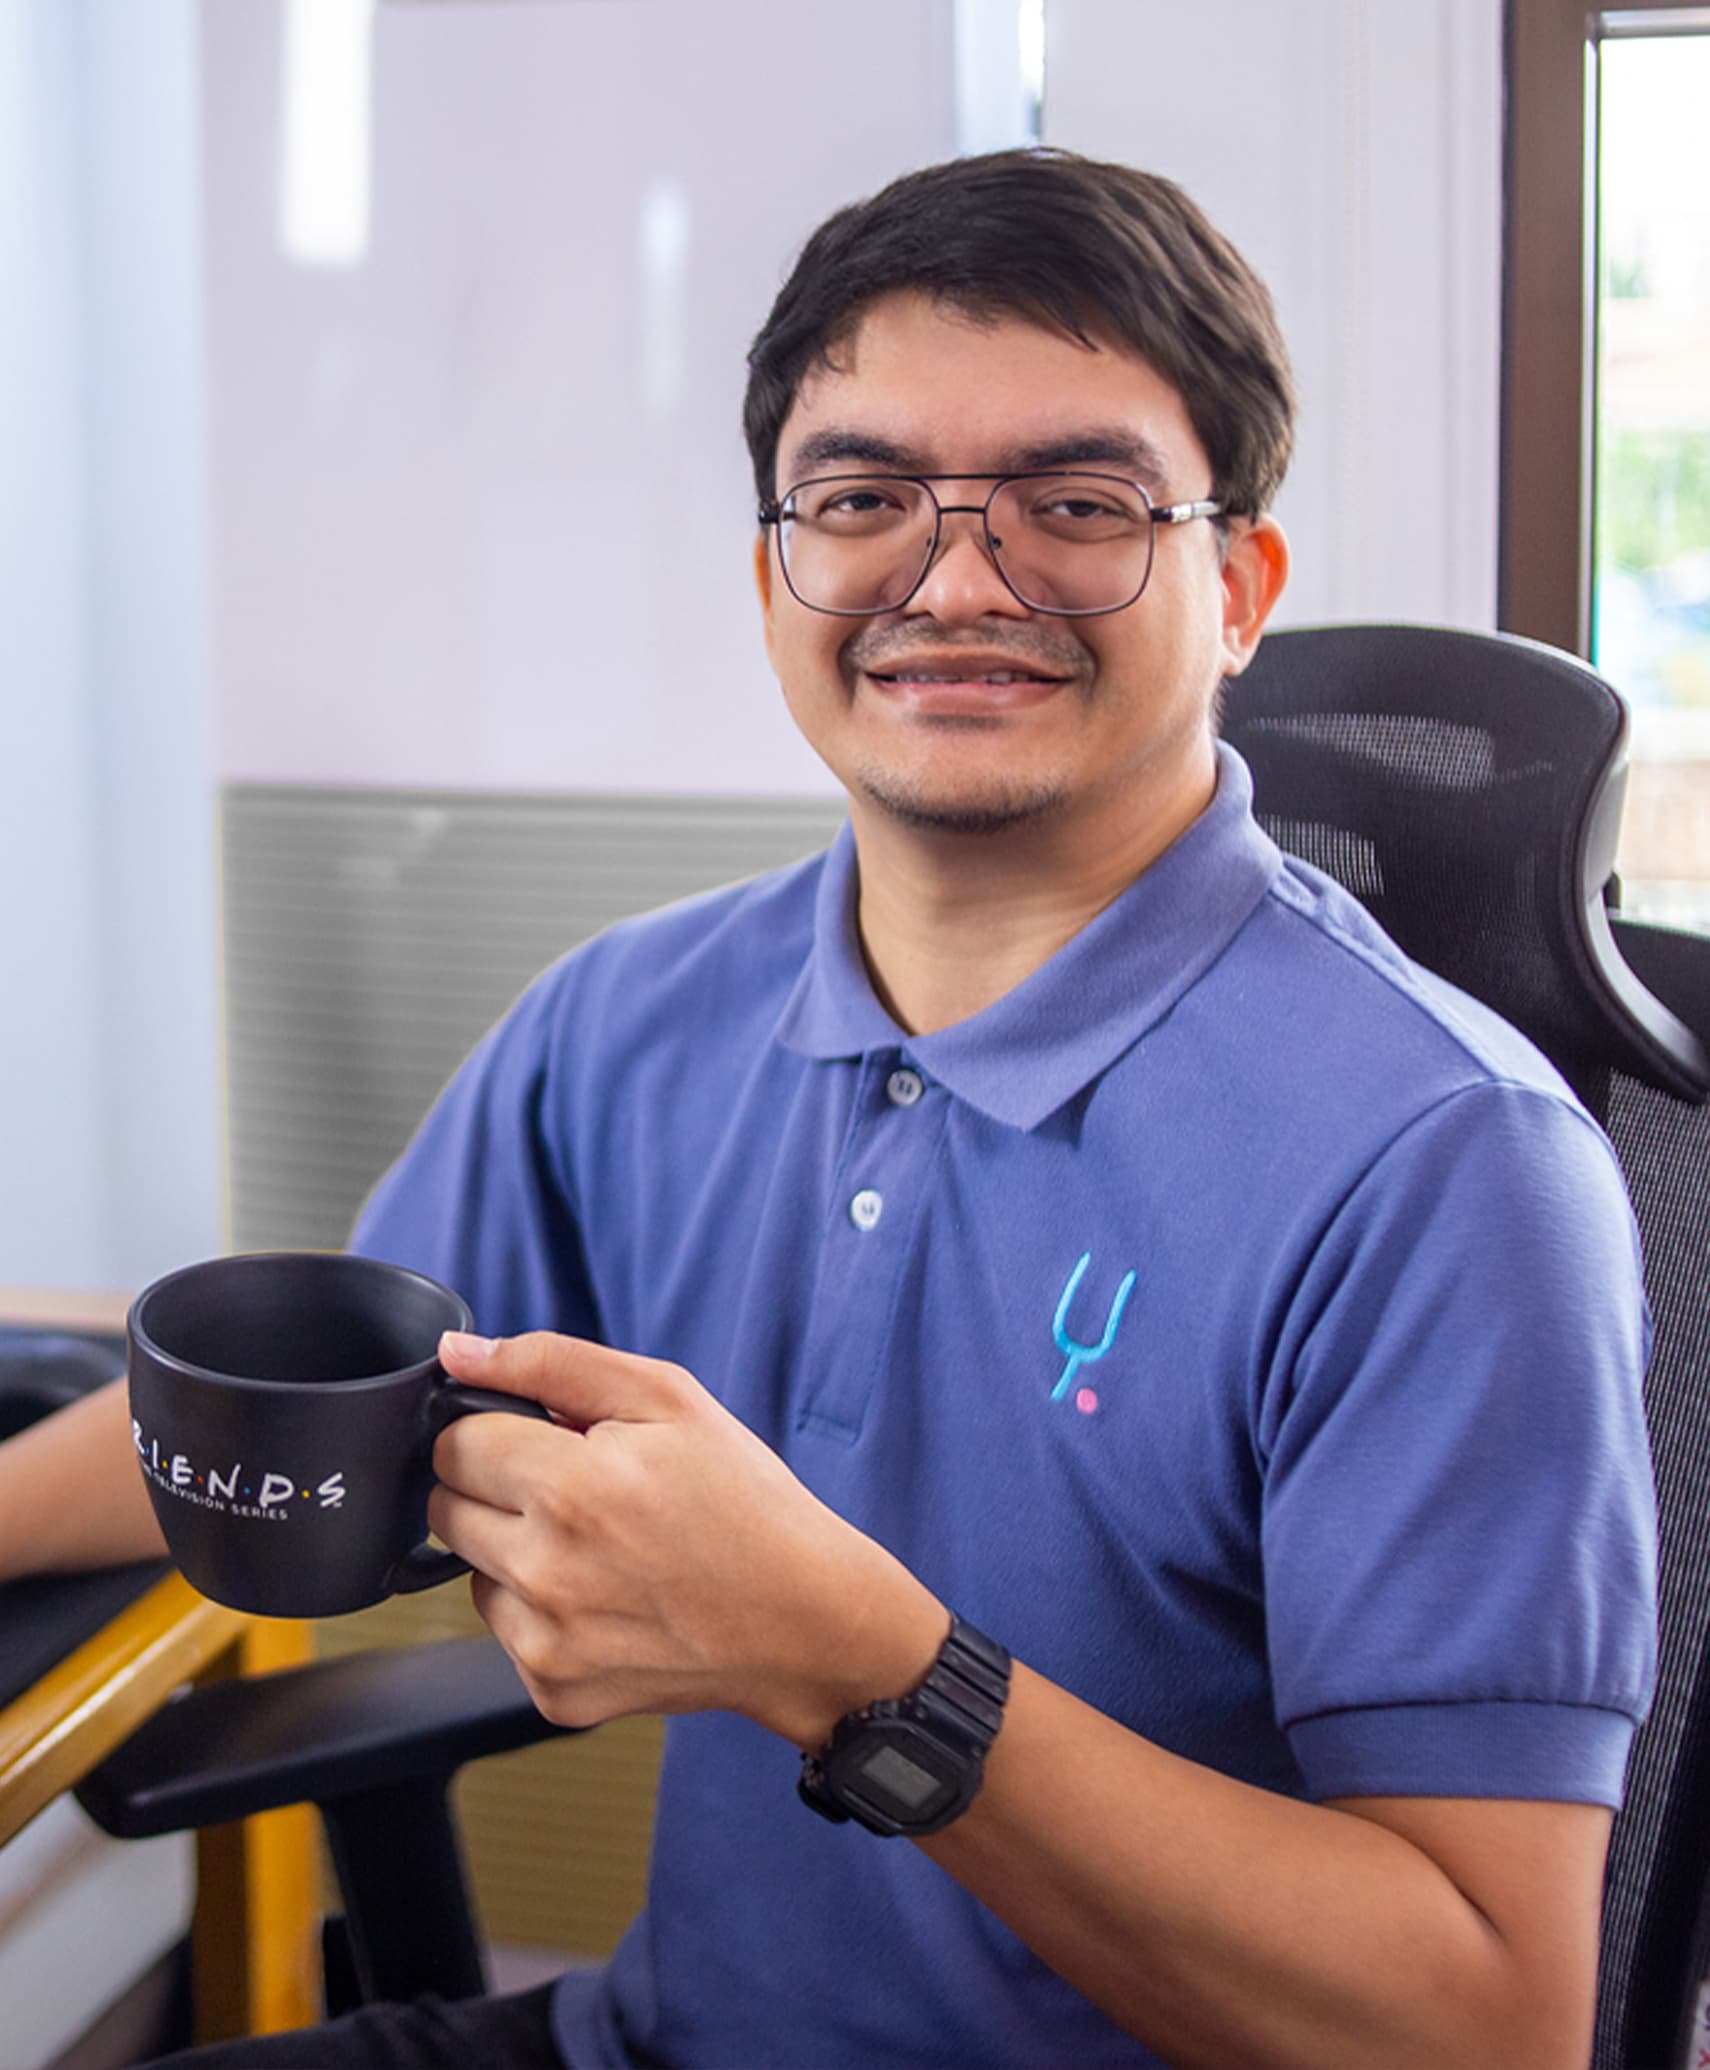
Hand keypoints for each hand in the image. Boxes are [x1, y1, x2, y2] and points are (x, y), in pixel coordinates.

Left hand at [429, 1331, 946, 1745]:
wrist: (802, 1621)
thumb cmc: (744, 1501)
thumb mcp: (668, 1398)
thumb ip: (551, 1364)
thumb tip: (455, 1354)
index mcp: (571, 1486)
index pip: (454, 1442)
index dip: (497, 1429)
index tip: (542, 1439)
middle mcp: (547, 1572)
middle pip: (446, 1508)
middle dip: (497, 1487)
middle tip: (576, 1489)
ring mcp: (546, 1642)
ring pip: (469, 1572)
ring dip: (514, 1551)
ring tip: (599, 1546)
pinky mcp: (552, 1691)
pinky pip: (505, 1632)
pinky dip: (541, 1611)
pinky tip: (607, 1597)